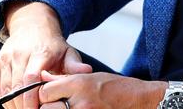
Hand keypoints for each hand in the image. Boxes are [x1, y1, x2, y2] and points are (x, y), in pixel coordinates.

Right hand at [0, 1, 91, 108]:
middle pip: (16, 87)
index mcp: (40, 51)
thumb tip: (87, 71)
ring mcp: (7, 58)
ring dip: (14, 104)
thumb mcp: (68, 51)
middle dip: (23, 105)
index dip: (32, 97)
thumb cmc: (52, 45)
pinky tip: (18, 104)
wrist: (33, 25)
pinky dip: (6, 99)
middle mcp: (20, 54)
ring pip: (6, 89)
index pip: (30, 78)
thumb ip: (75, 64)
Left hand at [38, 71, 159, 108]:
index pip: (44, 91)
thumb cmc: (117, 88)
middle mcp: (80, 102)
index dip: (44, 93)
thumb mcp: (91, 77)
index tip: (51, 95)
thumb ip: (64, 79)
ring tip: (70, 107)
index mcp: (80, 84)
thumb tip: (43, 77)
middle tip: (61, 103)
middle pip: (45, 108)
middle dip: (49, 106)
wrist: (140, 101)